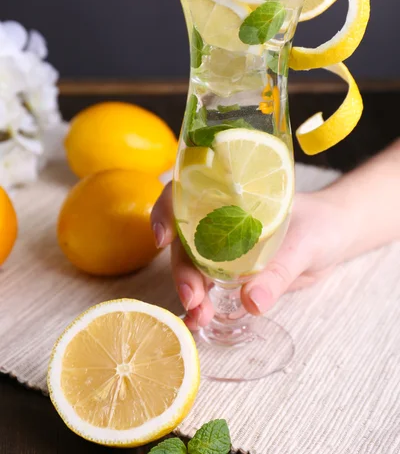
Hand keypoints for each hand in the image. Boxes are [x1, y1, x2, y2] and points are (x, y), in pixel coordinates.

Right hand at [151, 182, 349, 329]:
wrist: (337, 238)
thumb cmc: (321, 225)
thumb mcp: (304, 244)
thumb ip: (278, 271)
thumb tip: (251, 303)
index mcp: (229, 197)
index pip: (185, 194)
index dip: (167, 211)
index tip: (164, 238)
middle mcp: (219, 220)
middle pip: (185, 240)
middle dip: (182, 270)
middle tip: (193, 299)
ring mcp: (224, 248)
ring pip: (194, 268)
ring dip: (191, 293)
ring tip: (197, 318)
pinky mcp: (233, 273)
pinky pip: (211, 287)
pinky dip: (203, 304)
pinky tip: (200, 322)